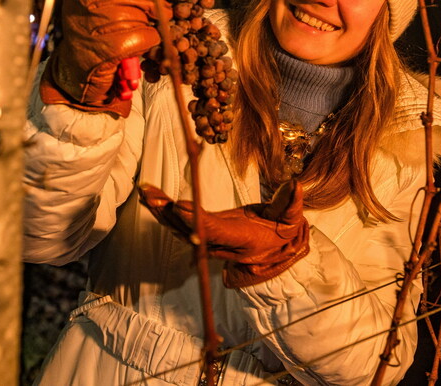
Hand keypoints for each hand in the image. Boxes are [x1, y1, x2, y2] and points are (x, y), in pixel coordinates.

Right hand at [41, 0, 168, 116]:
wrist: (77, 76)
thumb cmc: (95, 41)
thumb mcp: (98, 12)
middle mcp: (82, 6)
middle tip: (167, 9)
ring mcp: (92, 27)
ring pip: (134, 15)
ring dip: (151, 23)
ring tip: (153, 28)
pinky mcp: (105, 49)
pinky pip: (140, 37)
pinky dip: (150, 39)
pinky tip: (146, 43)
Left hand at [138, 179, 310, 287]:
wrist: (278, 254)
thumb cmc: (284, 233)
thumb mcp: (291, 220)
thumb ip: (289, 204)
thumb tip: (294, 186)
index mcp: (242, 239)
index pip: (215, 231)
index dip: (196, 220)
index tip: (178, 206)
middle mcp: (222, 245)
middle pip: (190, 231)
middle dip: (169, 215)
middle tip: (151, 197)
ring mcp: (211, 242)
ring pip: (181, 229)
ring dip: (161, 212)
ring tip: (145, 193)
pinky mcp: (205, 236)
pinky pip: (181, 226)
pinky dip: (165, 213)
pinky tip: (153, 199)